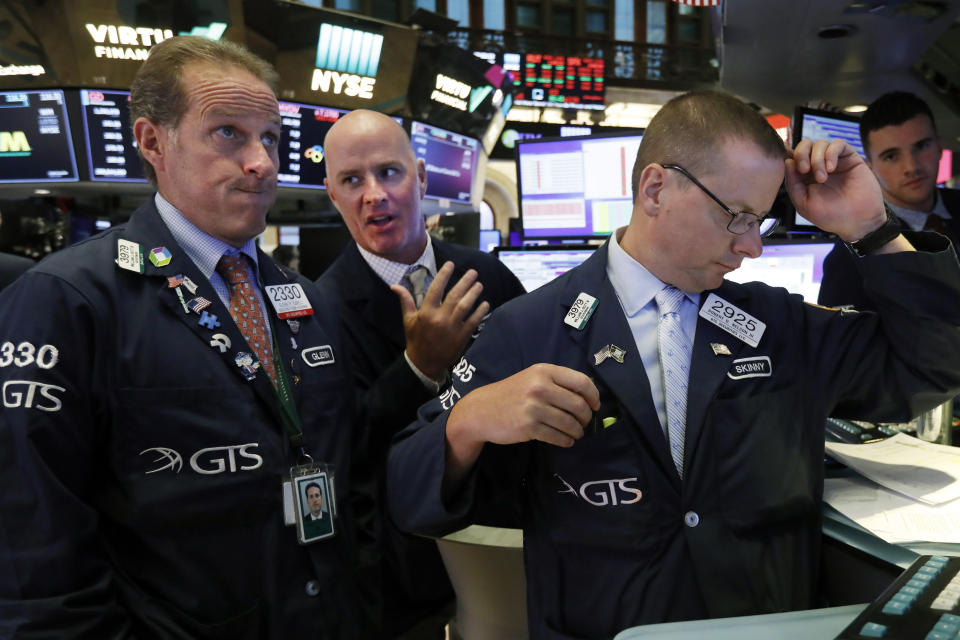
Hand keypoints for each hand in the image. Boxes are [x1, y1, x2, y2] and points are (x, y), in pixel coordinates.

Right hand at [390, 261, 489, 380]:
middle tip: (473, 272)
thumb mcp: (408, 320)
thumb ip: (405, 301)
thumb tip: (395, 286)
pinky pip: (473, 321)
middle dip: (465, 282)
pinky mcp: (462, 337)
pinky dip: (480, 312)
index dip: (444, 275)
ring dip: (474, 294)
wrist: (424, 363)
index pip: (436, 289)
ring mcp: (452, 328)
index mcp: (426, 312)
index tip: (451, 264)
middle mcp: (440, 318)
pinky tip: (485, 303)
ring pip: (465, 306)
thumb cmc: (415, 339)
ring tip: (479, 284)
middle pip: (455, 295)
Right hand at [444, 364, 599, 480]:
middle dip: (586, 417)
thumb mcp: (532, 378)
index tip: (595, 406)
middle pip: (579, 405)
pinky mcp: (528, 427)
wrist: (481, 410)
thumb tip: (588, 396)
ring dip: (577, 431)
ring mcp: (534, 408)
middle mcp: (540, 387)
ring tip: (576, 433)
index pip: (582, 382)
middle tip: (585, 422)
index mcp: (544, 371)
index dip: (594, 396)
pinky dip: (566, 441)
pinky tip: (566, 440)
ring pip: (570, 423)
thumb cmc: (511, 394)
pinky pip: (557, 437)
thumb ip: (557, 382)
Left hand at [785, 138, 885, 241]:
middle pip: (805, 145)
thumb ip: (792, 183)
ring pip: (820, 144)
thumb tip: (787, 161)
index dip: (791, 157)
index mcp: (804, 176)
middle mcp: (818, 166)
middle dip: (801, 154)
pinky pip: (838, 144)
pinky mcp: (850, 158)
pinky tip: (831, 168)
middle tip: (804, 170)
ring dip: (817, 158)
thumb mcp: (804, 203)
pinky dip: (831, 153)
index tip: (795, 170)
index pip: (793, 157)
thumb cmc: (831, 216)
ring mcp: (834, 161)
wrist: (858, 222)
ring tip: (822, 178)